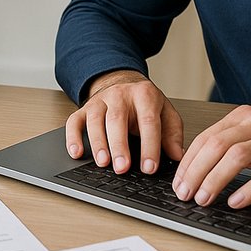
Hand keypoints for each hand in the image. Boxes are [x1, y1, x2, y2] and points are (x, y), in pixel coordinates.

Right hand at [64, 70, 183, 174]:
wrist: (123, 82)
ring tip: (103, 163)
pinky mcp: (84, 109)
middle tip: (123, 168)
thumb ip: (172, 133)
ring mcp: (100, 101)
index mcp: (144, 95)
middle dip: (120, 145)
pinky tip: (77, 153)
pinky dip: (73, 138)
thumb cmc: (145, 103)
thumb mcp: (165, 112)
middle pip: (117, 119)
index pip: (148, 121)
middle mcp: (120, 95)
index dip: (150, 145)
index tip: (150, 167)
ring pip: (95, 120)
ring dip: (98, 143)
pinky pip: (74, 122)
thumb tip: (177, 156)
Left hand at [172, 105, 250, 208]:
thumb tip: (199, 169)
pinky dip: (248, 189)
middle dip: (195, 172)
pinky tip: (236, 202)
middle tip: (185, 194)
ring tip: (204, 199)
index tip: (178, 182)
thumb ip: (233, 144)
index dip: (188, 161)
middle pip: (216, 145)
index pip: (206, 137)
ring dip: (215, 180)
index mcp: (245, 117)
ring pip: (237, 157)